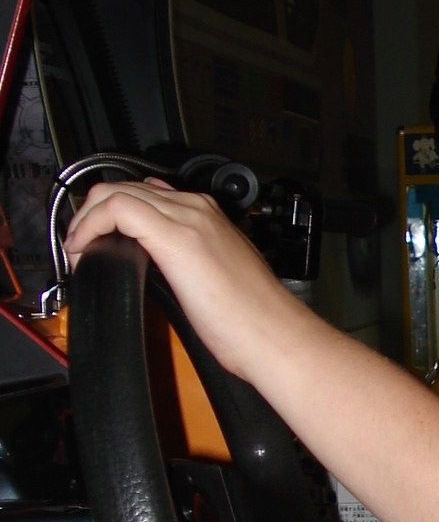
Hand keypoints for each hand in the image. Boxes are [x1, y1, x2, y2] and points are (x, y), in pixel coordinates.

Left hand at [63, 179, 304, 378]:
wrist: (276, 335)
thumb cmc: (253, 320)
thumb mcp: (214, 280)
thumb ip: (186, 262)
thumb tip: (156, 265)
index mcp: (208, 217)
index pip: (144, 194)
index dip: (109, 214)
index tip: (95, 242)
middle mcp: (197, 208)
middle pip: (124, 187)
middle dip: (91, 213)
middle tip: (80, 246)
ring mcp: (188, 217)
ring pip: (116, 191)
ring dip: (86, 218)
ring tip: (78, 249)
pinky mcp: (175, 236)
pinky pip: (116, 209)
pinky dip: (89, 226)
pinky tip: (83, 250)